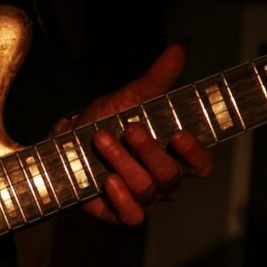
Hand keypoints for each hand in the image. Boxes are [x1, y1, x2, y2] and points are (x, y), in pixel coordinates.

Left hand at [56, 45, 213, 224]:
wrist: (66, 141)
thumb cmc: (105, 120)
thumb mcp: (129, 98)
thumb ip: (155, 80)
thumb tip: (177, 50)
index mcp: (174, 156)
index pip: (201, 164)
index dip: (195, 153)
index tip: (179, 134)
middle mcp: (163, 181)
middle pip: (170, 175)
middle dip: (148, 151)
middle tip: (129, 128)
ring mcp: (142, 199)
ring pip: (146, 189)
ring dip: (123, 163)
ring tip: (101, 140)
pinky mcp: (118, 212)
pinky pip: (131, 216)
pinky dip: (121, 199)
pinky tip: (108, 180)